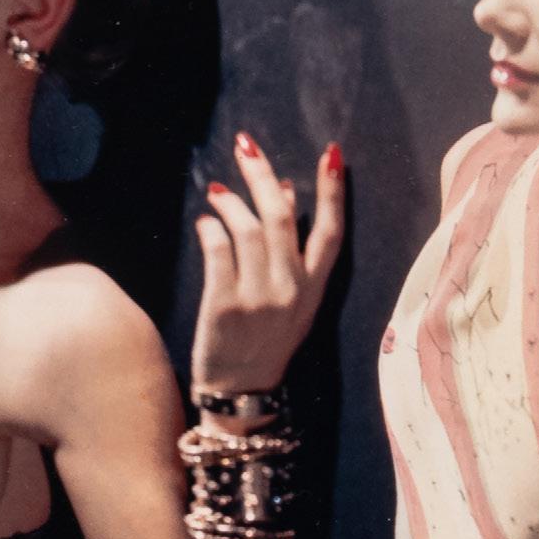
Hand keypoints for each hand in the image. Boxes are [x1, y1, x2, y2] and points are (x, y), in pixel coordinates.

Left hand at [191, 131, 346, 398]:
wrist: (240, 391)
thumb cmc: (265, 340)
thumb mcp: (290, 299)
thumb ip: (290, 248)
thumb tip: (286, 191)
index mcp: (313, 290)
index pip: (331, 233)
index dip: (333, 192)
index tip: (331, 153)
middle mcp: (291, 291)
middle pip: (281, 218)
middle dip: (262, 175)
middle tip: (245, 147)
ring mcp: (259, 298)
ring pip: (248, 229)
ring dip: (230, 202)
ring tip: (217, 193)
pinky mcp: (225, 304)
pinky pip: (218, 249)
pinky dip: (210, 228)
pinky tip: (205, 223)